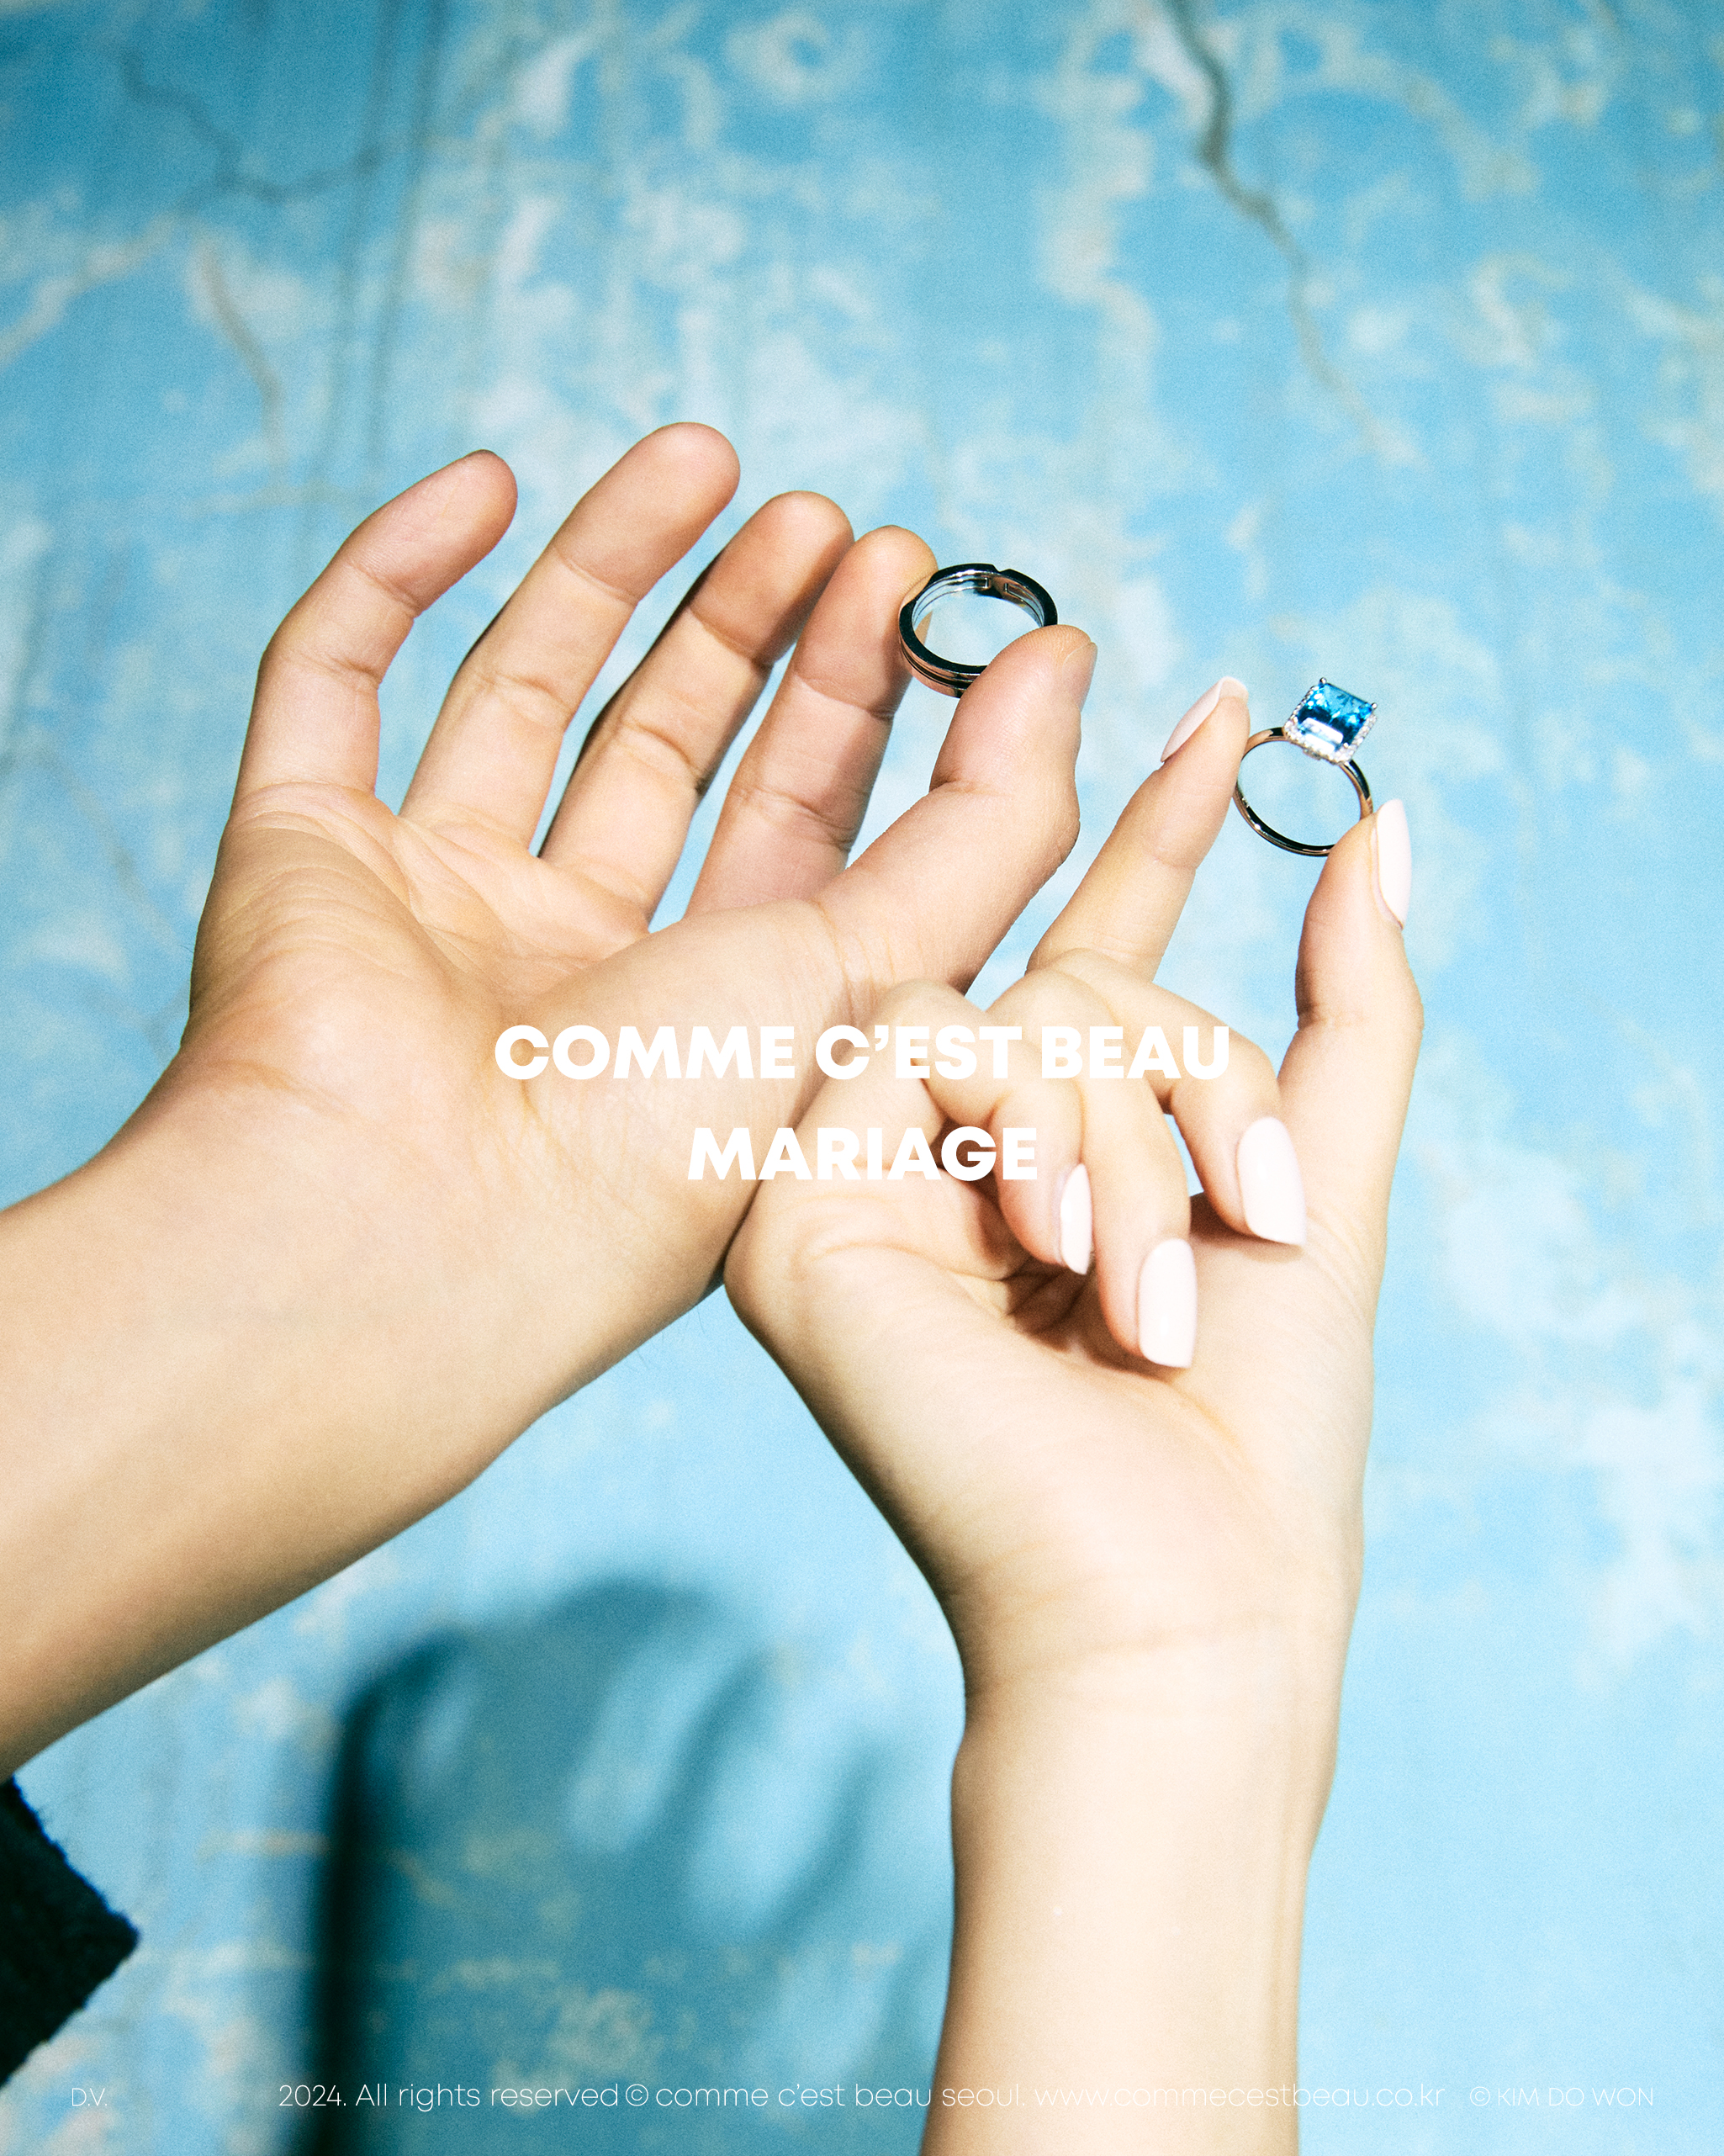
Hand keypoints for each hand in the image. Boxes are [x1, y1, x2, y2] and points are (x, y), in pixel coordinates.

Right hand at [0, 424, 1092, 1769]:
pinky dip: (395, 576)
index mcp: (709, 1012)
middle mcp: (575, 961)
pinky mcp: (300, 853)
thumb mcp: (881, 970)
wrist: (425, 1226)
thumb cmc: (663, 1138)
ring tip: (710, 455)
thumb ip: (992, 820)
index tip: (914, 575)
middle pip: (668, 750)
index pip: (796, 819)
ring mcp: (432, 902)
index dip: (858, 695)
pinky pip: (327, 682)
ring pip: (518, 695)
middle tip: (828, 516)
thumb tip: (1070, 652)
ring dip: (611, 573)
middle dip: (754, 628)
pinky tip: (489, 480)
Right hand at [725, 688, 1420, 2141]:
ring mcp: (865, 1178)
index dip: (1163, 831)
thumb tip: (1383, 819)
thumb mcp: (1321, 1174)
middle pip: (1078, 973)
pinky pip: (922, 1032)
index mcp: (1064, 1152)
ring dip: (1130, 1124)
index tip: (1226, 711)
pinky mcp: (794, 1210)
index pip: (1097, 950)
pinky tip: (1053, 1240)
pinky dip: (1031, 1118)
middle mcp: (951, 1155)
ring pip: (1013, 997)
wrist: (1169, 1593)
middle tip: (1257, 1220)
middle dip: (1196, 1073)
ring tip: (1151, 1293)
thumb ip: (1347, 1003)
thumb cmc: (1256, 1428)